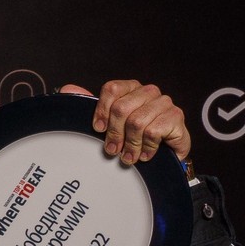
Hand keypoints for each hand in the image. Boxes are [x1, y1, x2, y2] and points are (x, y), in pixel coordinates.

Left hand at [61, 80, 189, 165]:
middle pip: (121, 108)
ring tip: (128, 156)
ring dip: (130, 145)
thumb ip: (90, 106)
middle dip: (114, 133)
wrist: (164, 156)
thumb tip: (68, 89)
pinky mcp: (176, 117)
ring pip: (136, 122)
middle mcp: (148, 92)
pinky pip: (153, 132)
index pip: (112, 89)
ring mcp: (164, 103)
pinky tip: (145, 154)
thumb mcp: (110, 124)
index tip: (98, 129)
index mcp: (131, 89)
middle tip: (113, 149)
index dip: (101, 111)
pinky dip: (146, 148)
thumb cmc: (134, 138)